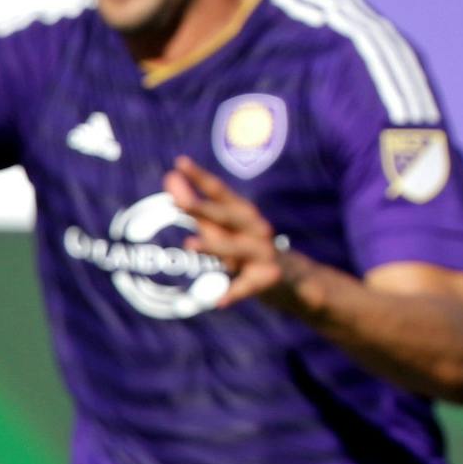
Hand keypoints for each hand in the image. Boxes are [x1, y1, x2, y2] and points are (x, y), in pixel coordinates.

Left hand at [167, 156, 313, 310]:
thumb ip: (195, 207)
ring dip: (214, 246)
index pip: (220, 192)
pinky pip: (246, 287)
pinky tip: (218, 302)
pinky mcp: (267, 279)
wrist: (292, 278)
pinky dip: (233, 293)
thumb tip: (169, 177)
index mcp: (243, 214)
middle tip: (180, 202)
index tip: (180, 162)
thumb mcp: (223, 228)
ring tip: (190, 244)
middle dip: (205, 208)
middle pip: (228, 217)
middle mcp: (255, 229)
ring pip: (237, 249)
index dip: (201, 177)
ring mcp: (263, 254)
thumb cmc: (247, 248)